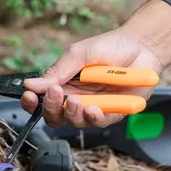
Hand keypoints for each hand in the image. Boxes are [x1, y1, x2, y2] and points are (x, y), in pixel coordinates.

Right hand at [21, 31, 161, 127]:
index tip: (29, 96)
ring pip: (75, 122)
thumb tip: (30, 84)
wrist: (141, 47)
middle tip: (55, 95)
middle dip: (51, 109)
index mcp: (64, 85)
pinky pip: (99, 122)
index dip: (32, 103)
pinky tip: (93, 108)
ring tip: (76, 101)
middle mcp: (76, 99)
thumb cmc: (109, 47)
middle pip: (55, 116)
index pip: (42, 100)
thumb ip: (58, 71)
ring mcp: (94, 108)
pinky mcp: (112, 114)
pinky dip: (94, 118)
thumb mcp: (80, 54)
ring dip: (72, 114)